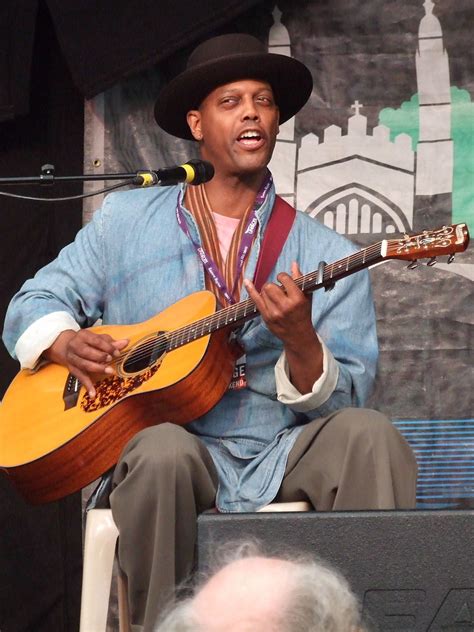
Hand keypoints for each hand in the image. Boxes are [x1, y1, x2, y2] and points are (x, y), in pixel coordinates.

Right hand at [44, 329, 128, 397]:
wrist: (66, 346)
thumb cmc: (87, 342)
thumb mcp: (98, 339)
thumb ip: (112, 342)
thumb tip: (126, 342)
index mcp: (83, 336)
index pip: (95, 340)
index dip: (107, 347)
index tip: (117, 353)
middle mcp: (75, 346)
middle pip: (86, 352)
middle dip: (99, 356)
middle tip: (110, 359)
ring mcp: (72, 358)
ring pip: (83, 364)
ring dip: (97, 368)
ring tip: (109, 371)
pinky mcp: (72, 369)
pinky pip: (80, 377)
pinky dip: (87, 385)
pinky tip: (93, 394)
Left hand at [244, 261, 322, 393]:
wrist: (298, 335)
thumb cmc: (303, 313)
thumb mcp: (306, 296)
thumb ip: (300, 280)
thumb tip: (293, 264)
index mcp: (297, 299)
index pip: (284, 279)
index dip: (283, 277)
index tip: (284, 280)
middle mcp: (285, 306)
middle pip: (270, 286)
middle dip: (273, 285)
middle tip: (278, 291)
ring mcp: (274, 313)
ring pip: (263, 292)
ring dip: (267, 292)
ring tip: (275, 298)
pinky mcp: (266, 317)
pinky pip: (256, 300)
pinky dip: (251, 290)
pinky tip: (247, 282)